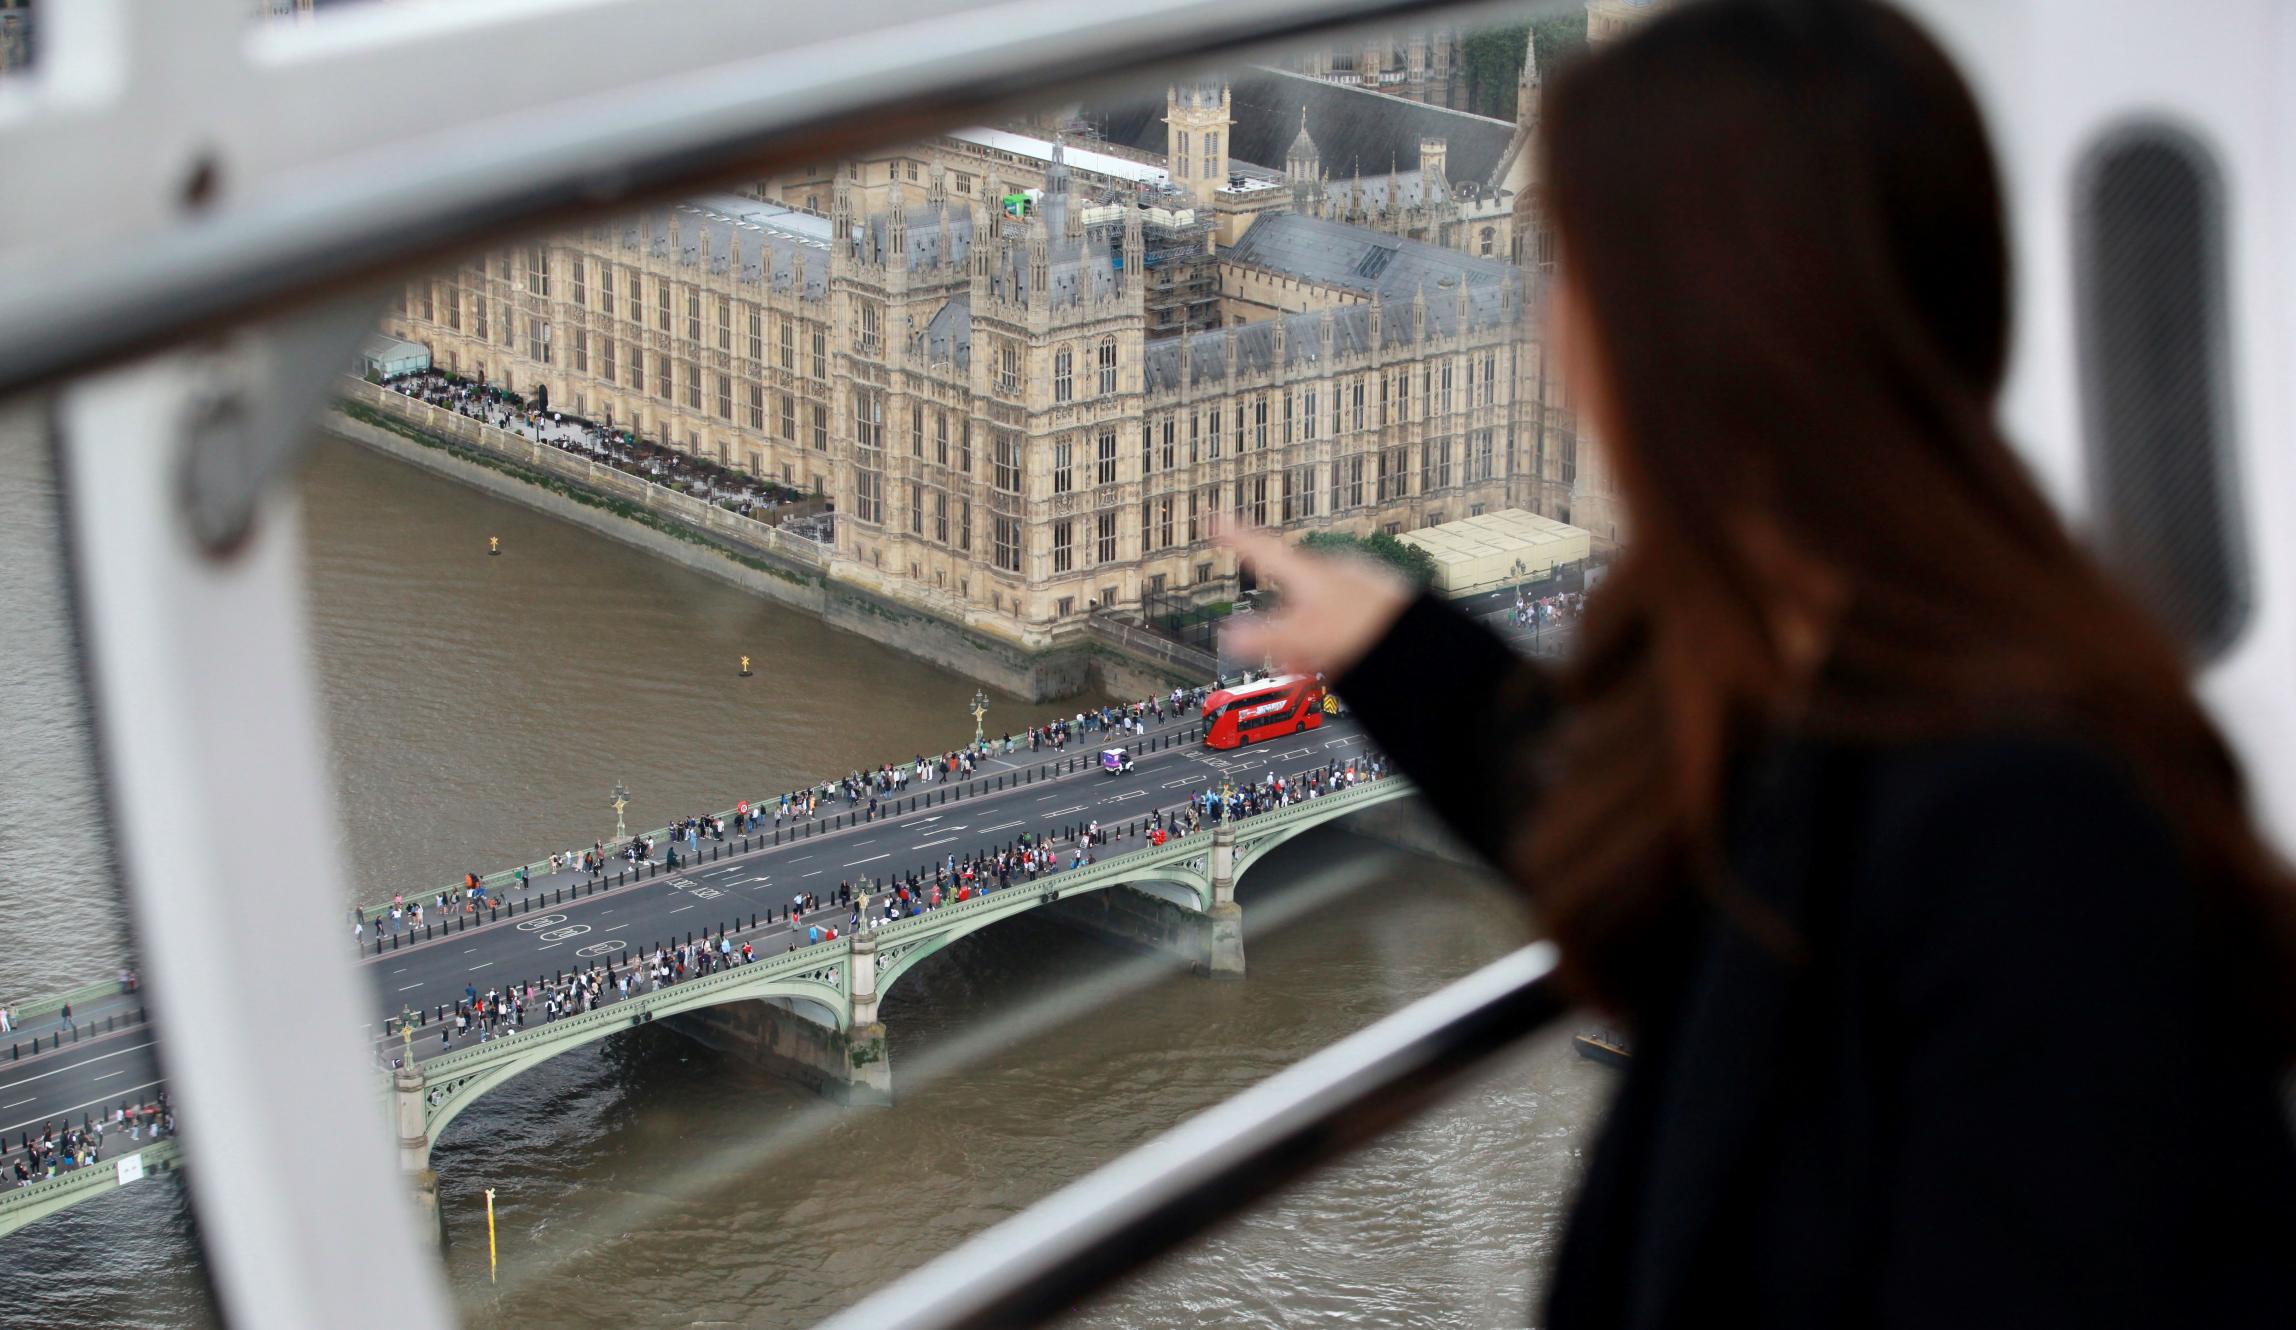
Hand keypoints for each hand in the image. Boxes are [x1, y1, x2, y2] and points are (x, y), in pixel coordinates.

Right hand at [1219, 527, 1414, 678]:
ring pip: (1317, 612)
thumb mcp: (1307, 640)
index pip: (1263, 550)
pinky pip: (1342, 618)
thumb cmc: (1371, 630)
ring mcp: (1356, 583)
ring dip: (1310, 643)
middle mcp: (1334, 571)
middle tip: (1291, 662)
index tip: (1218, 522)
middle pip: (1291, 596)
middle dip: (1284, 632)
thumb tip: (1230, 636)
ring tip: (1319, 670)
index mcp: (1311, 573)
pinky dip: (1334, 640)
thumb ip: (1266, 637)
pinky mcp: (1377, 601)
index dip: (1237, 538)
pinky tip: (1342, 661)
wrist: (1426, 638)